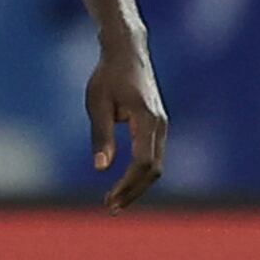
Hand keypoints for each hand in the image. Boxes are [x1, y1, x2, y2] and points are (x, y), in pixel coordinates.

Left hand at [86, 29, 167, 208]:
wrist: (127, 52)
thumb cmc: (107, 76)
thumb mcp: (97, 104)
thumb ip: (101, 136)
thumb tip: (101, 169)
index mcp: (147, 119)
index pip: (143, 163)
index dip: (127, 185)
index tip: (109, 199)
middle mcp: (160, 125)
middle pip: (153, 170)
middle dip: (133, 191)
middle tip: (110, 207)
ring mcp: (162, 126)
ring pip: (156, 166)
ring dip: (137, 186)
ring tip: (114, 201)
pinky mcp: (157, 126)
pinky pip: (153, 156)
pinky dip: (140, 174)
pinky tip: (123, 183)